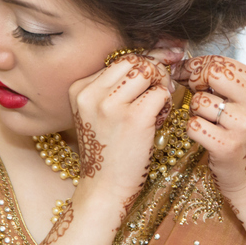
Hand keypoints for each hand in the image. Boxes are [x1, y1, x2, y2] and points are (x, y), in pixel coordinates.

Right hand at [68, 48, 183, 206]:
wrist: (103, 188)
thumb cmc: (109, 151)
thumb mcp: (100, 113)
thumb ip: (118, 87)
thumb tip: (157, 56)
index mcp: (79, 88)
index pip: (120, 59)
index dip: (145, 62)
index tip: (164, 61)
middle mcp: (91, 93)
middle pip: (134, 61)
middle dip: (155, 71)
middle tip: (160, 90)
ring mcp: (111, 105)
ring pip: (148, 72)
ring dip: (161, 85)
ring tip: (158, 107)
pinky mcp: (134, 118)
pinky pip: (160, 93)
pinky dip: (166, 104)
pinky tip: (158, 120)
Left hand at [173, 55, 245, 196]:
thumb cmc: (243, 133)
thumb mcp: (245, 102)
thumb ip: (224, 81)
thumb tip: (185, 64)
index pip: (221, 62)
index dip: (195, 64)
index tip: (183, 71)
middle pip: (212, 74)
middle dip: (193, 79)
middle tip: (188, 88)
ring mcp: (244, 126)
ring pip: (200, 101)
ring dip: (195, 111)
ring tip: (208, 121)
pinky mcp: (228, 146)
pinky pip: (194, 125)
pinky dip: (193, 130)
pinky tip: (206, 136)